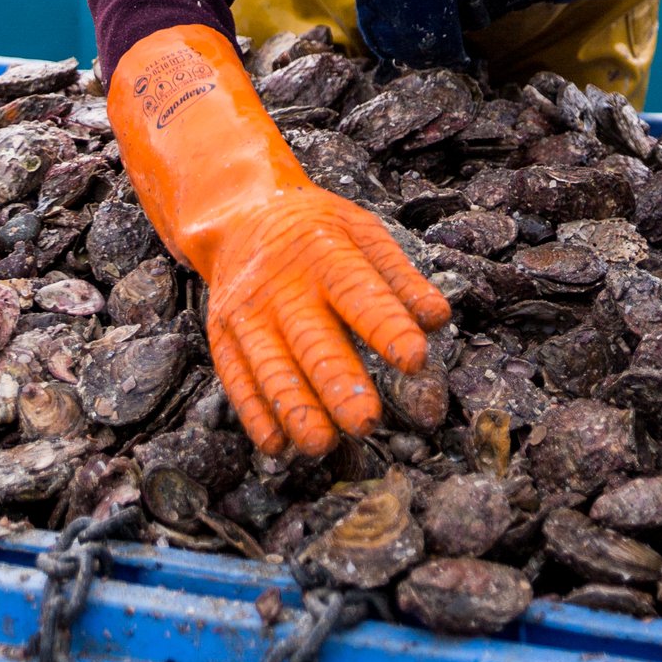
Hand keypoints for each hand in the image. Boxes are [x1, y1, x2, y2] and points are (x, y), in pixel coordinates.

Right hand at [106, 24, 449, 455]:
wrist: (241, 214)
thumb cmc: (319, 231)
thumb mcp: (363, 233)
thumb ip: (400, 279)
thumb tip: (438, 319)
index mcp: (324, 251)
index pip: (357, 292)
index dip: (387, 326)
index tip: (416, 360)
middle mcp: (281, 283)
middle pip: (311, 338)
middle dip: (337, 382)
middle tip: (367, 422)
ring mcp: (246, 311)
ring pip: (270, 365)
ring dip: (295, 408)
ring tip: (321, 445)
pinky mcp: (223, 336)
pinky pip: (236, 379)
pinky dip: (255, 415)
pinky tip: (277, 446)